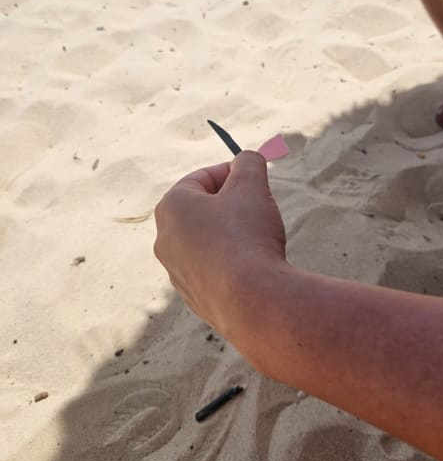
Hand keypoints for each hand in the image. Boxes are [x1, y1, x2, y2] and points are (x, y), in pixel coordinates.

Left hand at [154, 151, 286, 334]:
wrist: (252, 301)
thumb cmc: (246, 235)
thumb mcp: (251, 185)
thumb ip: (248, 163)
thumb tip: (247, 159)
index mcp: (171, 207)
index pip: (202, 178)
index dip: (232, 173)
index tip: (254, 179)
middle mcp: (165, 240)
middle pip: (202, 211)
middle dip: (231, 205)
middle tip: (258, 208)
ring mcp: (177, 273)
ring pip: (207, 242)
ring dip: (231, 236)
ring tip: (258, 240)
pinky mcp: (194, 299)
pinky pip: (214, 271)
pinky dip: (231, 265)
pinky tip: (253, 269)